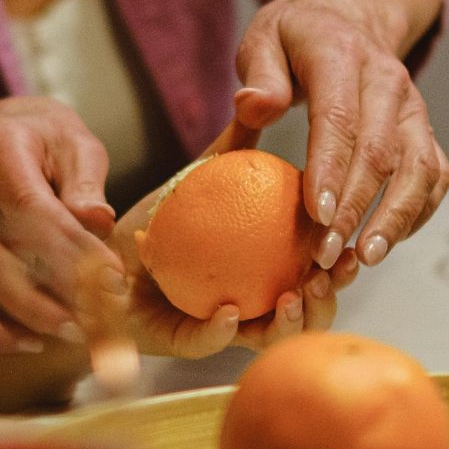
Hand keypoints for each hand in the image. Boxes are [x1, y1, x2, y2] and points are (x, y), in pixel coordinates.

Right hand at [0, 97, 122, 354]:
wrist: (3, 134)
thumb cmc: (50, 144)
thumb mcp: (77, 146)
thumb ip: (86, 183)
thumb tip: (97, 220)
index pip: (29, 210)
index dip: (71, 252)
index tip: (113, 279)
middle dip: (43, 299)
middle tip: (95, 321)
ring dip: (15, 321)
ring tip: (70, 334)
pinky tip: (29, 341)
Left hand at [100, 119, 344, 360]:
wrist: (94, 251)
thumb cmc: (152, 219)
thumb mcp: (195, 179)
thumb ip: (229, 150)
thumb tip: (259, 105)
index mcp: (263, 270)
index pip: (314, 271)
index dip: (340, 265)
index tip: (353, 246)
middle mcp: (249, 304)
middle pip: (304, 314)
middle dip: (326, 303)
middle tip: (330, 277)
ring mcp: (217, 328)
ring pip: (265, 339)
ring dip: (288, 324)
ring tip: (292, 296)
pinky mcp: (179, 343)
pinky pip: (206, 342)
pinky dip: (222, 330)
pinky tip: (231, 311)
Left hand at [234, 0, 448, 273]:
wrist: (347, 18)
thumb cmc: (295, 38)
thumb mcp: (263, 38)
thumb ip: (258, 73)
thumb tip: (252, 107)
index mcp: (344, 55)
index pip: (340, 117)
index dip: (332, 168)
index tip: (318, 214)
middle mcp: (390, 82)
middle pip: (382, 151)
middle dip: (357, 208)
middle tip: (326, 253)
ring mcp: (414, 109)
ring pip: (420, 169)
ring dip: (396, 219)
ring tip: (364, 259)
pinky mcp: (425, 132)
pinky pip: (434, 177)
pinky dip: (416, 214)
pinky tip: (385, 243)